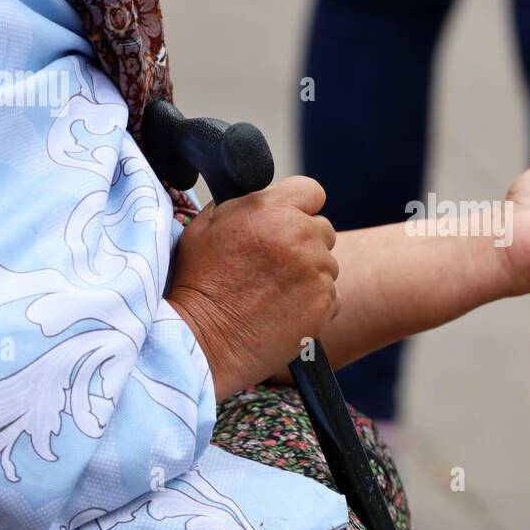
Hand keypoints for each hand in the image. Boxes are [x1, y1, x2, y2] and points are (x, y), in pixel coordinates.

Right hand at [167, 177, 338, 400]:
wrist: (203, 339)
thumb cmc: (198, 282)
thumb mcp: (204, 226)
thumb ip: (239, 204)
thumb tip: (258, 198)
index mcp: (272, 210)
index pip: (312, 190)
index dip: (300, 206)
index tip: (287, 220)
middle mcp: (301, 237)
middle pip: (323, 229)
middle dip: (303, 242)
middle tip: (274, 264)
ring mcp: (317, 272)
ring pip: (327, 265)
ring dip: (309, 274)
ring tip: (273, 291)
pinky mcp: (325, 303)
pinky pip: (331, 295)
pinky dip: (313, 302)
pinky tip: (284, 310)